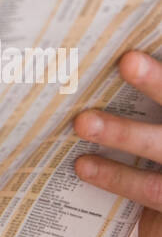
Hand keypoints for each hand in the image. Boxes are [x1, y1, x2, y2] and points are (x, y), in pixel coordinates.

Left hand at [73, 49, 161, 236]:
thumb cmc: (154, 161)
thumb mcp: (149, 121)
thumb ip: (144, 95)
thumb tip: (108, 54)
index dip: (159, 70)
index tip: (132, 49)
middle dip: (157, 80)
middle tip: (127, 60)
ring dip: (122, 132)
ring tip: (82, 121)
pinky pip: (150, 187)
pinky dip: (115, 176)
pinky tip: (83, 165)